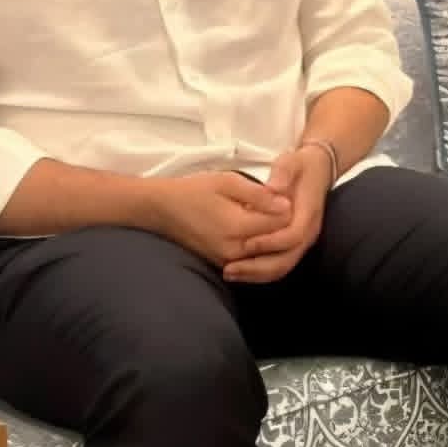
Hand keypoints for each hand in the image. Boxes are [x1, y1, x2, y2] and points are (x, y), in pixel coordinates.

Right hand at [149, 171, 293, 268]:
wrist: (161, 209)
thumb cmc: (194, 190)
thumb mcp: (228, 182)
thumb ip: (259, 195)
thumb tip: (287, 205)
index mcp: (236, 228)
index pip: (280, 224)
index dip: (286, 208)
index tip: (281, 196)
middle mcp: (233, 251)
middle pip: (275, 241)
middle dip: (282, 224)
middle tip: (276, 205)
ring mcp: (226, 261)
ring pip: (265, 252)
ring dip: (271, 235)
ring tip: (265, 215)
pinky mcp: (221, 264)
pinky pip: (251, 258)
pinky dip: (258, 245)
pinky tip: (253, 228)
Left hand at [222, 144, 333, 283]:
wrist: (317, 170)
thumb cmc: (300, 167)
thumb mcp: (291, 162)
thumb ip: (282, 174)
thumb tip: (273, 189)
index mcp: (308, 214)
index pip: (293, 236)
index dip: (270, 242)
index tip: (246, 243)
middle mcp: (308, 232)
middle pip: (286, 260)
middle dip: (258, 267)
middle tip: (230, 269)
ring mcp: (302, 241)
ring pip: (282, 267)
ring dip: (256, 274)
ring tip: (230, 273)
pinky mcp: (294, 245)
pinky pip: (279, 265)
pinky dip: (260, 272)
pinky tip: (240, 271)